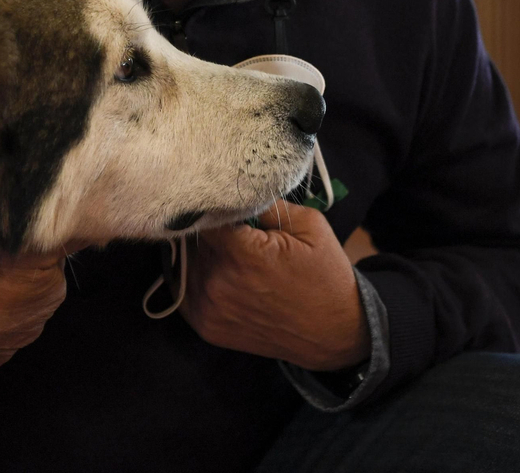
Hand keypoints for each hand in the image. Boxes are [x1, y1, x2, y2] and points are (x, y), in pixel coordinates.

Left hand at [179, 204, 369, 371]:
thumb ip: (266, 204)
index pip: (203, 215)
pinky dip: (196, 278)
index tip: (223, 201)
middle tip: (234, 229)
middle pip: (193, 240)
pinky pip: (184, 289)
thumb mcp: (309, 225)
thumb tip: (233, 187)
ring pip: (187, 263)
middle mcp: (218, 283)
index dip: (212, 204)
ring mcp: (209, 309)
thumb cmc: (325, 274)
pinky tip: (220, 273)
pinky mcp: (206, 328)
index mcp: (244, 254)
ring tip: (231, 253)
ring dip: (202, 254)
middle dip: (211, 230)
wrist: (334, 332)